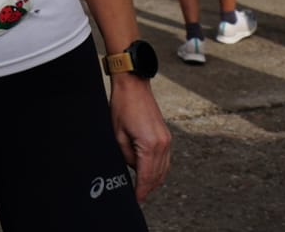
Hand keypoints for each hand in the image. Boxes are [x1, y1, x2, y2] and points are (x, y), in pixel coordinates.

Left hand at [109, 75, 170, 202]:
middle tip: (139, 196)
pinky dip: (159, 168)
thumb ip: (126, 155)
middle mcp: (162, 144)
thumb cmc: (122, 106)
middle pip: (157, 175)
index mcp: (149, 145)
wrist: (133, 85)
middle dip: (148, 187)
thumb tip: (132, 167)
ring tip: (144, 187)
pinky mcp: (166, 135)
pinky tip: (151, 172)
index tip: (137, 199)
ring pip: (164, 168)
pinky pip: (165, 159)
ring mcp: (166, 139)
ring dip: (155, 179)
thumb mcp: (117, 135)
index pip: (146, 176)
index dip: (141, 190)